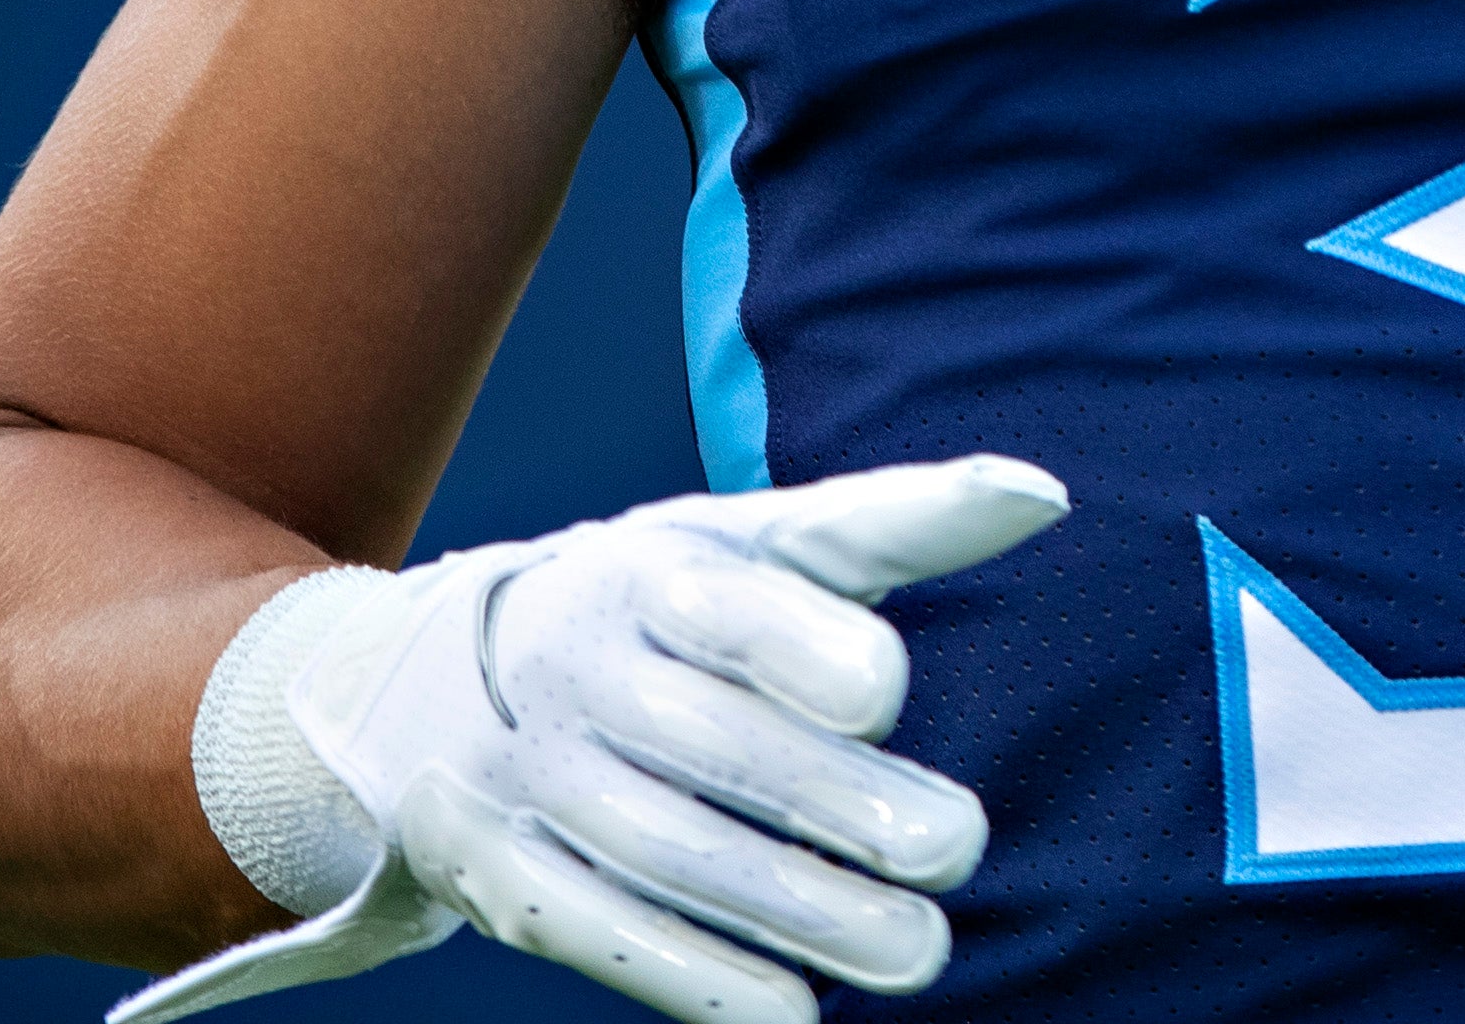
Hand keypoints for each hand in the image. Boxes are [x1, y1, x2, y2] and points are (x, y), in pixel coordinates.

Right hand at [115, 455, 1066, 1023]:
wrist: (423, 682)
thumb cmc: (659, 604)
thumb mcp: (754, 543)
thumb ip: (896, 523)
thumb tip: (1041, 493)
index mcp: (650, 569)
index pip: (729, 608)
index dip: (801, 647)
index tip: (885, 692)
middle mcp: (579, 668)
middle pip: (712, 745)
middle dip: (835, 803)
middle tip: (958, 846)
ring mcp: (527, 777)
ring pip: (668, 853)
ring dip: (797, 910)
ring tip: (920, 949)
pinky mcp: (501, 877)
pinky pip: (603, 933)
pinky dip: (698, 980)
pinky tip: (795, 1013)